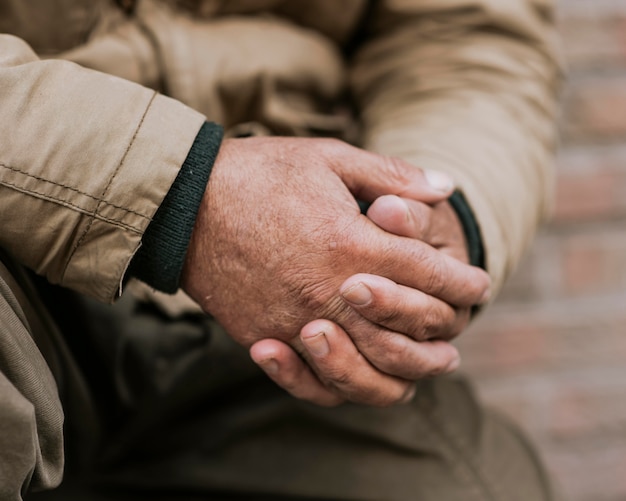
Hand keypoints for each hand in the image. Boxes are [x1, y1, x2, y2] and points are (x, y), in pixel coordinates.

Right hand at [182, 137, 488, 403]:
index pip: (430, 274)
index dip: (463, 281)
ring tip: (431, 367)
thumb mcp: (328, 159)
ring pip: (370, 371)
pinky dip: (348, 386)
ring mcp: (295, 324)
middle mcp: (330, 293)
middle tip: (460, 325)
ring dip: (410, 372)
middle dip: (444, 326)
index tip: (478, 284)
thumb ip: (391, 175)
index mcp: (352, 244)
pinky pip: (315, 384)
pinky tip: (364, 379)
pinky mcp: (266, 340)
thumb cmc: (259, 174)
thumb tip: (445, 187)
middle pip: (408, 328)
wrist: (184, 203)